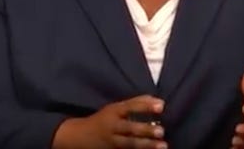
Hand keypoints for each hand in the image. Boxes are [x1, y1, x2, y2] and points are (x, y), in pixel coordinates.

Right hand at [53, 94, 167, 148]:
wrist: (80, 137)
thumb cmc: (103, 119)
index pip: (130, 106)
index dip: (145, 106)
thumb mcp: (115, 108)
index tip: (161, 106)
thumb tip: (157, 100)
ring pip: (130, 144)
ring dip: (147, 145)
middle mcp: (113, 126)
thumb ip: (135, 103)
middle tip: (161, 130)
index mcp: (113, 112)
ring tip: (163, 145)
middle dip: (145, 130)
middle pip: (129, 128)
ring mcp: (112, 141)